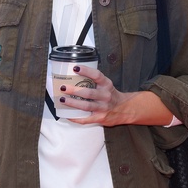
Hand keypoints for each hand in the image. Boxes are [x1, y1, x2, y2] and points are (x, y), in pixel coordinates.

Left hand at [58, 65, 173, 126]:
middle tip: (63, 87)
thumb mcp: (106, 85)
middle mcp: (106, 95)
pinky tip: (68, 115)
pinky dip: (76, 118)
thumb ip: (94, 81)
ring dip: (73, 103)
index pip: (97, 75)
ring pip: (86, 106)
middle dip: (74, 90)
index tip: (75, 68)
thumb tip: (73, 74)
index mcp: (107, 85)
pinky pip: (86, 119)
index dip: (86, 71)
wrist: (125, 109)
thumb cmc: (111, 95)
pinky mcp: (101, 118)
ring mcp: (103, 108)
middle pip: (89, 93)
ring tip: (62, 100)